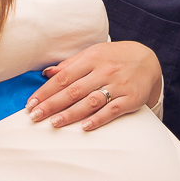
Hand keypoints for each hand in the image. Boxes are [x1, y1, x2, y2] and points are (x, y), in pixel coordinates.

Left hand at [24, 41, 162, 130]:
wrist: (148, 60)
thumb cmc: (114, 58)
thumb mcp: (93, 54)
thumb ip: (70, 64)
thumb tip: (46, 73)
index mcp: (92, 58)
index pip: (64, 77)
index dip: (46, 91)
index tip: (31, 103)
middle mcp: (105, 71)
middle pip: (74, 90)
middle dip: (52, 104)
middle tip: (35, 116)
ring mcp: (119, 85)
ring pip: (91, 101)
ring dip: (71, 114)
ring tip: (54, 123)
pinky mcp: (131, 98)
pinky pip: (112, 110)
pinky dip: (98, 119)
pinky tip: (85, 127)